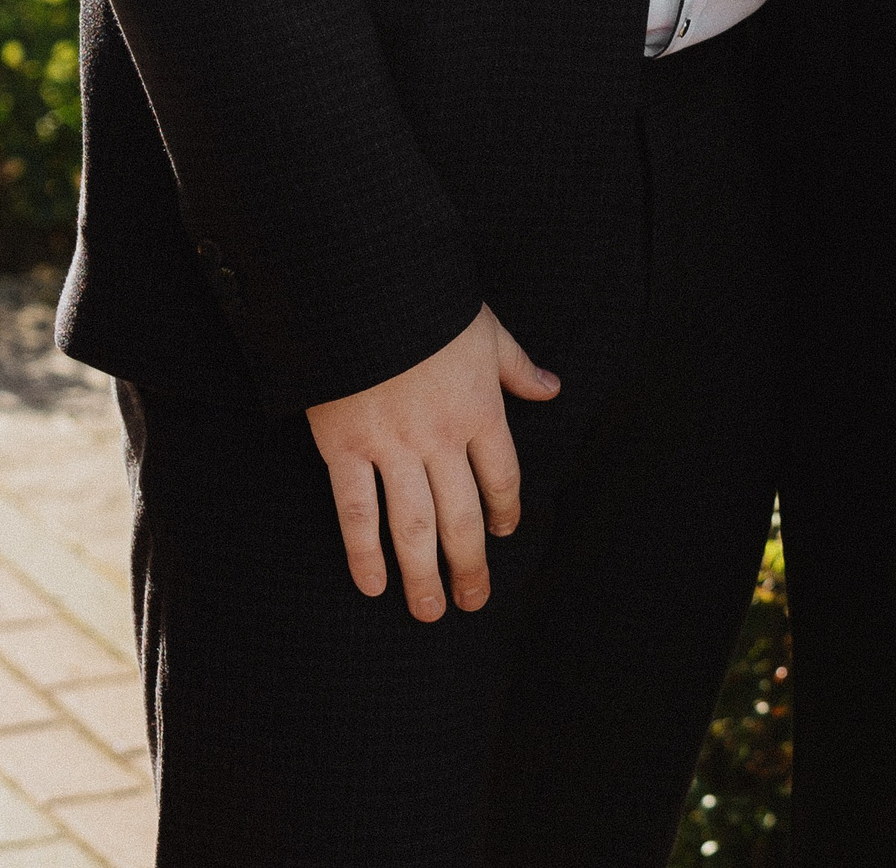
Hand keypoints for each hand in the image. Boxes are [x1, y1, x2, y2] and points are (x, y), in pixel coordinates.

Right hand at [306, 304, 559, 621]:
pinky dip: (364, 552)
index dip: (505, 511)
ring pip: (412, 526)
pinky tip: (373, 585)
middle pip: (462, 516)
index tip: (503, 534)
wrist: (361, 283)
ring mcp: (390, 446)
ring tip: (430, 612)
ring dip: (424, 574)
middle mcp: (440, 437)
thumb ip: (516, 366)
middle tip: (472, 603)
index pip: (502, 477)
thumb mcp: (485, 328)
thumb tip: (551, 388)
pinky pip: (356, 511)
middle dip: (469, 565)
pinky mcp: (343, 447)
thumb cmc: (427, 302)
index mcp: (479, 408)